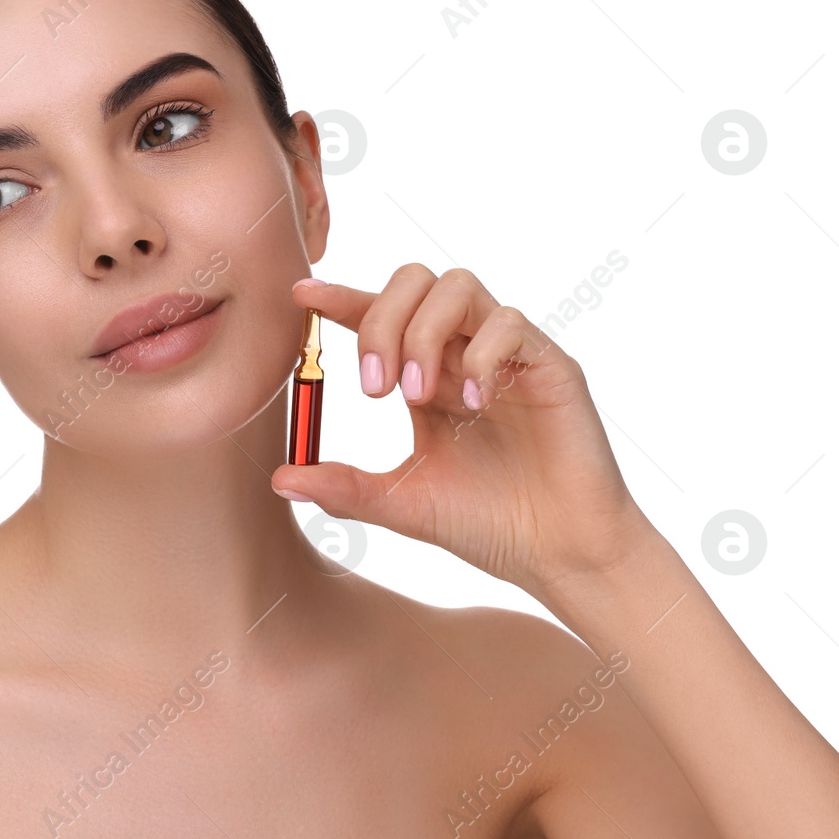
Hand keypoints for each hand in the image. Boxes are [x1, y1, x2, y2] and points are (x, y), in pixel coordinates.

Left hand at [270, 266, 658, 603]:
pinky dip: (480, 354)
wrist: (559, 555)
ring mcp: (508, 355)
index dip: (342, 299)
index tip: (303, 295)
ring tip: (416, 395)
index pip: (380, 315)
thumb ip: (344, 487)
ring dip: (424, 332)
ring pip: (459, 286)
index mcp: (426, 377)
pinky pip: (510, 323)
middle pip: (415, 283)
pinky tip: (473, 402)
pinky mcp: (550, 366)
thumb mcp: (402, 504)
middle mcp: (463, 354)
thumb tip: (279, 479)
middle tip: (373, 388)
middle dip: (381, 319)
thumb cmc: (489, 525)